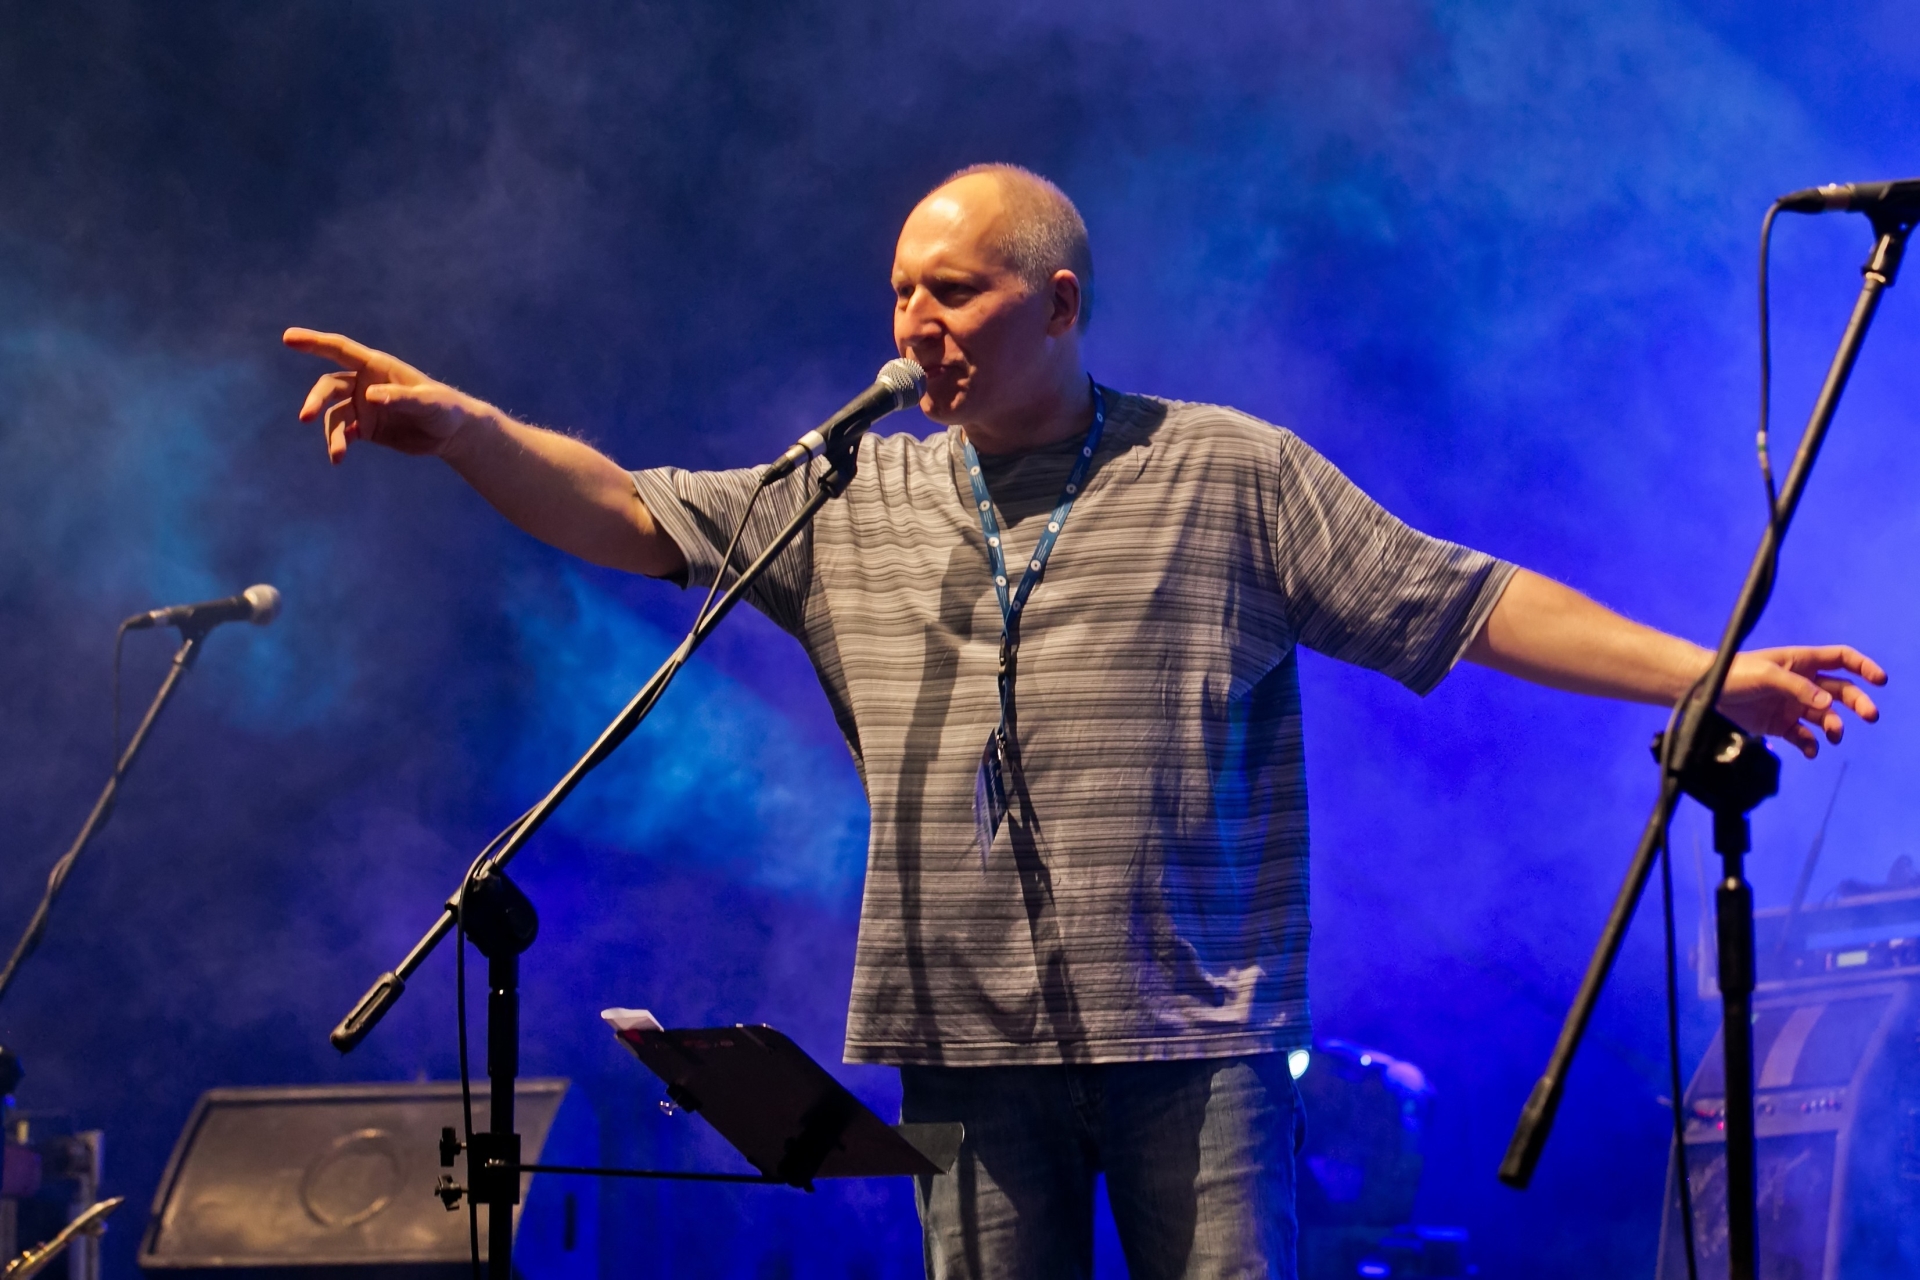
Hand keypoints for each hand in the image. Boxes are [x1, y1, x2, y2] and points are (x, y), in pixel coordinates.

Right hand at [284, 328, 484, 463]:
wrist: (451, 434)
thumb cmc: (444, 408)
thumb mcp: (428, 403)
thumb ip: (401, 398)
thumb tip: (369, 396)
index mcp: (378, 367)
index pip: (341, 350)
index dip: (314, 343)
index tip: (288, 338)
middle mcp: (364, 383)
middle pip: (330, 386)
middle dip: (317, 399)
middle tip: (306, 417)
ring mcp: (362, 406)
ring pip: (334, 415)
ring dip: (331, 434)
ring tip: (338, 454)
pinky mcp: (364, 429)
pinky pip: (342, 434)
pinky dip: (337, 445)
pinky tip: (339, 458)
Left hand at [1718, 645, 1886, 757]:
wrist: (1703, 692)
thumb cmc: (1733, 673)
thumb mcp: (1766, 675)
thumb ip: (1797, 687)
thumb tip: (1827, 702)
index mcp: (1801, 662)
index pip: (1841, 659)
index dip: (1863, 667)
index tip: (1880, 680)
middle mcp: (1802, 683)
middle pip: (1841, 691)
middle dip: (1858, 702)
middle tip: (1870, 716)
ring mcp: (1792, 705)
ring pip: (1825, 716)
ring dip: (1834, 726)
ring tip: (1832, 735)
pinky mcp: (1780, 725)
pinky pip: (1804, 737)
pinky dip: (1811, 745)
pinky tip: (1811, 751)